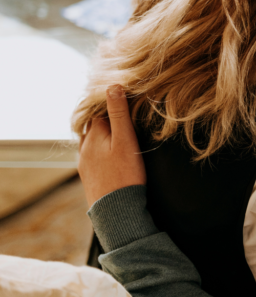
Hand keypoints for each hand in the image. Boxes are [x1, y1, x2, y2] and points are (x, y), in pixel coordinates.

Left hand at [78, 85, 145, 206]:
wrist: (115, 211)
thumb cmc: (125, 175)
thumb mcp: (126, 141)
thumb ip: (119, 113)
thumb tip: (112, 85)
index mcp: (94, 134)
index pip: (102, 109)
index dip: (115, 104)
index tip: (130, 102)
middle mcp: (85, 146)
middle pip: (94, 123)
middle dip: (107, 118)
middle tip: (126, 116)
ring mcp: (84, 161)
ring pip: (91, 139)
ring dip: (103, 134)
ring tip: (119, 133)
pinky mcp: (88, 174)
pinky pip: (92, 154)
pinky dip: (100, 149)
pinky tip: (111, 154)